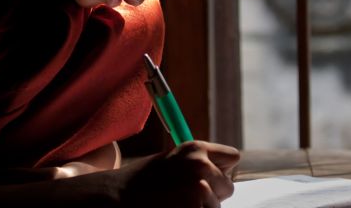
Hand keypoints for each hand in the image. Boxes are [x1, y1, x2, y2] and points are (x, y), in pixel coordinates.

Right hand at [116, 140, 239, 207]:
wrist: (117, 198)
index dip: (221, 169)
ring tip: (175, 204)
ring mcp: (199, 191)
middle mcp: (201, 166)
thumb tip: (220, 172)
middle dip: (213, 194)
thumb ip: (196, 163)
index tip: (208, 178)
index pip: (233, 157)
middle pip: (228, 186)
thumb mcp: (171, 161)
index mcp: (196, 149)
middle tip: (185, 196)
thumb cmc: (142, 182)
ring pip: (216, 207)